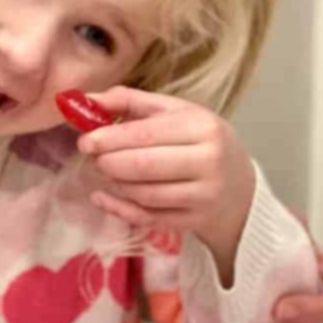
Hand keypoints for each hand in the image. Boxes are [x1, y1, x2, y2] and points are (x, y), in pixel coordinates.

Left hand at [78, 86, 255, 282]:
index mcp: (202, 127)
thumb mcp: (172, 112)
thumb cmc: (198, 140)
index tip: (85, 141)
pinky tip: (103, 197)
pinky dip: (118, 208)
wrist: (238, 184)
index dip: (109, 139)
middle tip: (95, 158)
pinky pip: (147, 218)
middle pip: (143, 166)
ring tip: (108, 172)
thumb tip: (84, 100)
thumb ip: (128, 101)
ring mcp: (204, 195)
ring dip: (115, 184)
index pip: (146, 134)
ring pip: (143, 194)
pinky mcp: (194, 222)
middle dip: (109, 162)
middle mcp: (208, 161)